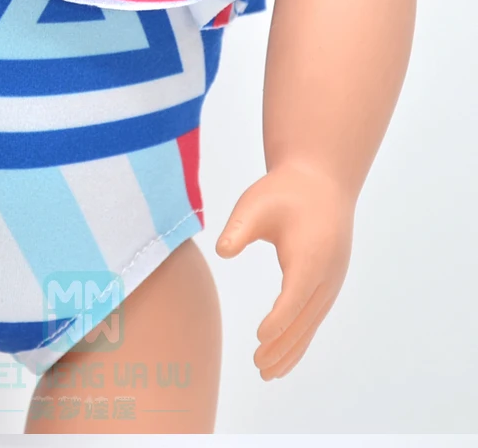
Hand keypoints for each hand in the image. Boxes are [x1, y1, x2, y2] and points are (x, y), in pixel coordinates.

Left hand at [216, 163, 353, 379]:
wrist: (321, 181)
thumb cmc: (284, 191)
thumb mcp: (255, 203)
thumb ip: (239, 229)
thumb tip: (222, 251)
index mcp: (310, 255)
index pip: (294, 296)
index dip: (278, 320)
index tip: (260, 338)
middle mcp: (327, 274)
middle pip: (305, 319)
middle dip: (283, 346)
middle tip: (258, 367)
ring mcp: (331, 281)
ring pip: (311, 324)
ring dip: (292, 349)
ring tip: (268, 373)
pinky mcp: (328, 282)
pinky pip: (314, 317)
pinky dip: (300, 337)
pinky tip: (284, 354)